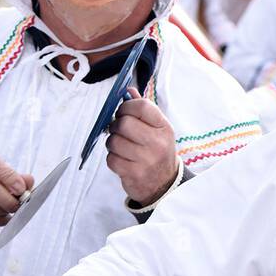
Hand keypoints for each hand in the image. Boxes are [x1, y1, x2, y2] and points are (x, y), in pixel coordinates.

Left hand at [106, 89, 178, 205]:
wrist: (164, 184)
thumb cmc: (157, 152)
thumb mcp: (157, 129)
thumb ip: (143, 109)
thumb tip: (128, 90)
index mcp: (164, 128)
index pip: (142, 106)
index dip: (126, 107)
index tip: (123, 113)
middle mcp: (158, 143)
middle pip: (124, 123)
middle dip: (116, 126)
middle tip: (119, 131)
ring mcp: (147, 160)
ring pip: (114, 141)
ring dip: (112, 143)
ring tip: (121, 147)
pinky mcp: (135, 174)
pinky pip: (111, 159)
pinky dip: (113, 159)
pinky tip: (122, 160)